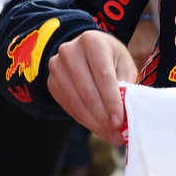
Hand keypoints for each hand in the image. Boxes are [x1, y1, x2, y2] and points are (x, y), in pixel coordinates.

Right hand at [47, 30, 136, 146]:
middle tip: (117, 135)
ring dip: (94, 123)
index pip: (103, 77)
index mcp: (92, 41)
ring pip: (76, 102)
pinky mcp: (51, 81)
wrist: (86, 51)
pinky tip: (97, 127)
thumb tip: (124, 116)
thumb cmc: (110, 58)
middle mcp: (69, 51)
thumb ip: (125, 85)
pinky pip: (68, 107)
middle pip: (87, 92)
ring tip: (109, 134)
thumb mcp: (123, 64)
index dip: (111, 102)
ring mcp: (56, 66)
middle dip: (103, 117)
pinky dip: (84, 121)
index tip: (119, 122)